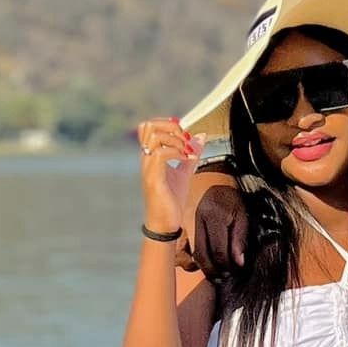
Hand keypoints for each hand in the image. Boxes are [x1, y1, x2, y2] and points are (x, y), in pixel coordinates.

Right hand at [136, 118, 199, 232]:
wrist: (166, 223)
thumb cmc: (171, 201)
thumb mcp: (184, 172)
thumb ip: (191, 154)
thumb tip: (201, 137)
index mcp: (150, 156)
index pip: (148, 127)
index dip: (166, 123)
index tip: (184, 132)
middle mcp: (146, 159)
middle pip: (149, 126)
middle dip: (171, 127)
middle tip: (186, 139)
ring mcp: (148, 167)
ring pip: (154, 136)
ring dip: (175, 139)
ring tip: (188, 151)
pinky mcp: (154, 177)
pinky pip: (161, 154)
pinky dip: (177, 152)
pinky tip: (187, 160)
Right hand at [189, 179, 249, 278]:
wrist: (215, 178)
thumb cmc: (232, 198)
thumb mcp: (243, 215)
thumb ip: (240, 239)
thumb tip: (238, 263)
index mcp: (214, 215)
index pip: (218, 250)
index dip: (227, 265)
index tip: (235, 271)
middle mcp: (197, 219)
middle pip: (202, 254)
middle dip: (213, 271)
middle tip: (223, 278)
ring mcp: (187, 221)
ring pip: (191, 252)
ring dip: (203, 267)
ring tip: (215, 274)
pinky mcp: (182, 224)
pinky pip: (184, 247)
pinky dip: (191, 259)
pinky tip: (202, 263)